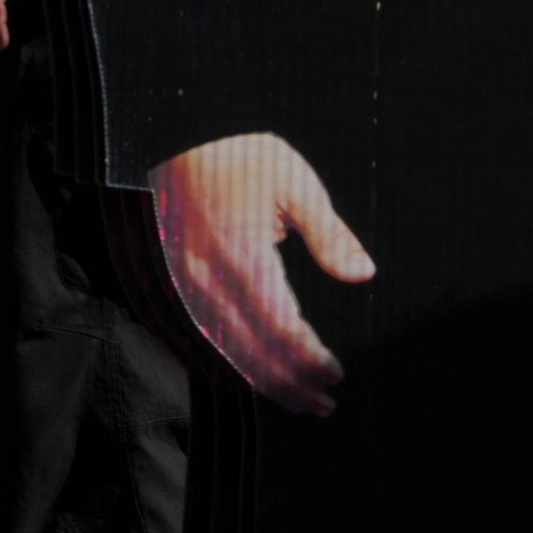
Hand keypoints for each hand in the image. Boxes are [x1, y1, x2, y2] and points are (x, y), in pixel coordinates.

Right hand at [150, 133, 375, 414]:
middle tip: (322, 403)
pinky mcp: (169, 276)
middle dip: (290, 382)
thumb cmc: (242, 153)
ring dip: (259, 378)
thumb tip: (364, 275)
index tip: (336, 374)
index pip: (280, 328)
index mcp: (242, 254)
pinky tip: (243, 371)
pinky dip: (223, 359)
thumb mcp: (295, 182)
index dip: (309, 359)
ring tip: (293, 398)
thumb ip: (329, 234)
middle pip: (251, 348)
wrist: (175, 129)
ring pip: (222, 347)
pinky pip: (196, 331)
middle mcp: (207, 275)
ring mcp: (183, 278)